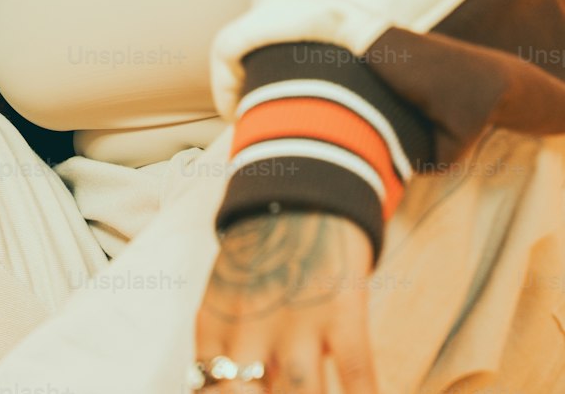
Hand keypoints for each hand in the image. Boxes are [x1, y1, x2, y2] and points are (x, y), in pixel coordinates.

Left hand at [192, 209, 379, 392]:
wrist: (303, 190)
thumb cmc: (264, 255)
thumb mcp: (230, 296)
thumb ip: (232, 351)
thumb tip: (230, 386)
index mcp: (216, 321)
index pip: (207, 385)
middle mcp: (252, 324)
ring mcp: (299, 318)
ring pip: (302, 393)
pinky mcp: (344, 309)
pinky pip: (357, 373)